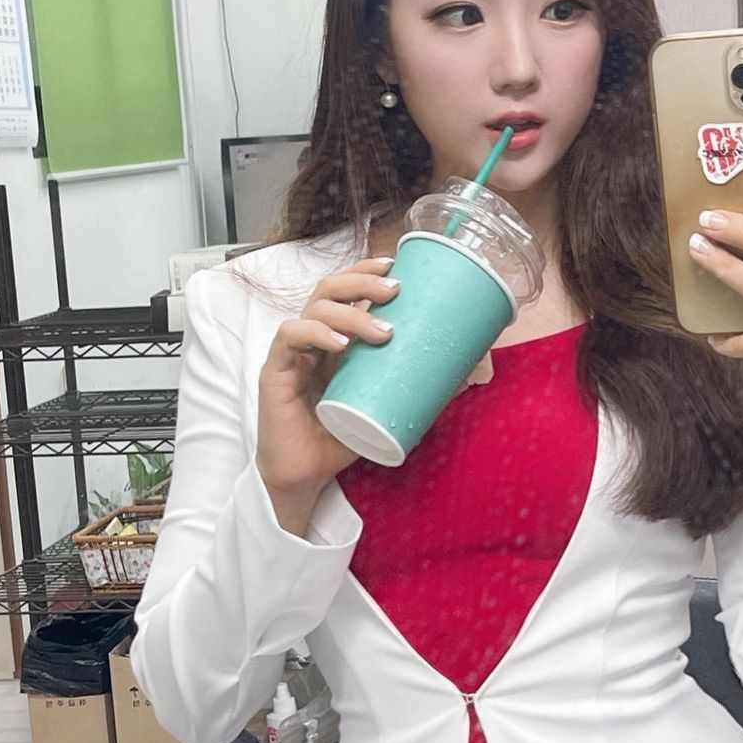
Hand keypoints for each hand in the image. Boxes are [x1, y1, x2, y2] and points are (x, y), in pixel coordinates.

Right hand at [256, 257, 399, 514]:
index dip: (366, 270)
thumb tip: (467, 373)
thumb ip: (416, 387)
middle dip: (363, 281)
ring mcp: (293, 352)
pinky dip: (315, 333)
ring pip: (315, 309)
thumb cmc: (341, 437)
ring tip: (383, 331)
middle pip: (330, 289)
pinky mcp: (276, 370)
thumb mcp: (385, 407)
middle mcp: (313, 338)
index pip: (344, 289)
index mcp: (335, 339)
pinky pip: (291, 337)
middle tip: (395, 290)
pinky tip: (340, 343)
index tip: (396, 264)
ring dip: (352, 312)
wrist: (306, 477)